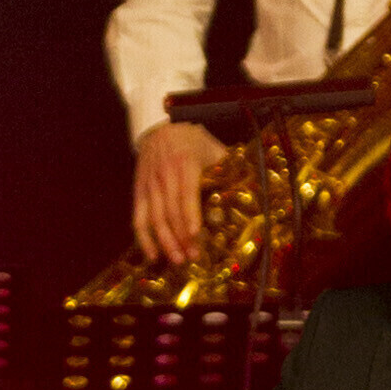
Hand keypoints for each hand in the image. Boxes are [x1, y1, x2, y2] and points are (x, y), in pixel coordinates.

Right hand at [134, 118, 225, 265]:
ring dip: (165, 241)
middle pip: (170, 210)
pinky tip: (153, 255)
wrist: (159, 129)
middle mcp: (164, 174)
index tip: (195, 235)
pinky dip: (143, 238)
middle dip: (180, 236)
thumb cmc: (193, 142)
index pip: (186, 192)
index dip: (189, 214)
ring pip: (154, 217)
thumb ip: (229, 167)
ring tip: (178, 260)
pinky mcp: (139, 191)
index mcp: (184, 163)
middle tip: (192, 257)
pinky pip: (138, 218)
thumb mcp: (213, 148)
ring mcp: (149, 184)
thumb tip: (252, 187)